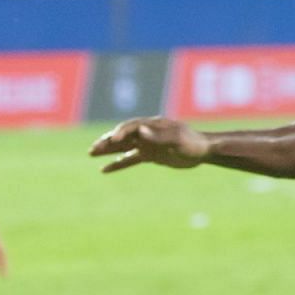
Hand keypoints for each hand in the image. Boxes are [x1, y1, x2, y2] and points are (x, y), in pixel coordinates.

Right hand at [91, 118, 212, 171]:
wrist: (203, 151)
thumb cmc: (192, 143)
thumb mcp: (177, 140)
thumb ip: (158, 136)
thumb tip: (141, 131)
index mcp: (152, 125)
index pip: (132, 127)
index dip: (121, 133)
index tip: (112, 140)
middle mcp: (146, 133)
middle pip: (122, 136)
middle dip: (107, 141)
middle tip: (92, 149)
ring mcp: (146, 144)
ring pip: (122, 146)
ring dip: (107, 150)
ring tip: (91, 153)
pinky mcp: (149, 155)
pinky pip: (129, 159)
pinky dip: (117, 164)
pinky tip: (104, 169)